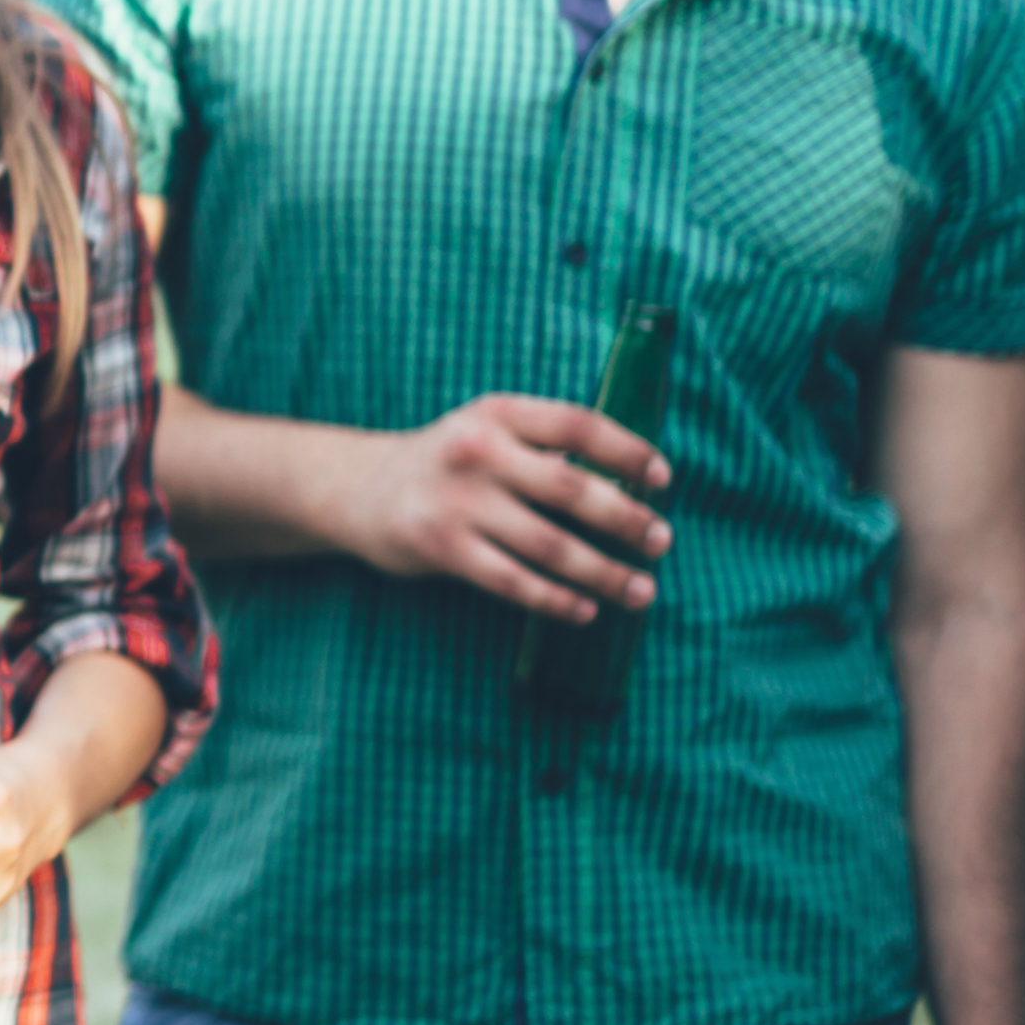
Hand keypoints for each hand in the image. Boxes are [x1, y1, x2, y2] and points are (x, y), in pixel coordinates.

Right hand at [324, 390, 670, 620]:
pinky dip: (555, 600)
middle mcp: (477, 451)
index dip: (628, 451)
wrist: (361, 490)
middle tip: (662, 542)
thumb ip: (545, 447)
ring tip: (641, 590)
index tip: (663, 478)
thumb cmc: (448, 463)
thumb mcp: (489, 432)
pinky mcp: (440, 547)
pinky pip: (513, 582)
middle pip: (570, 489)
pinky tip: (585, 610)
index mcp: (498, 413)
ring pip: (549, 545)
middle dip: (626, 520)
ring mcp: (456, 501)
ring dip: (603, 572)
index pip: (578, 426)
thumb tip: (628, 480)